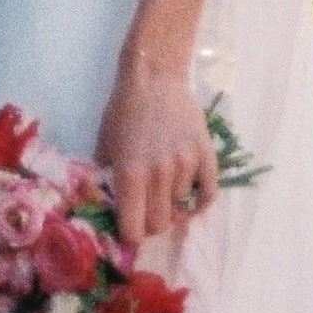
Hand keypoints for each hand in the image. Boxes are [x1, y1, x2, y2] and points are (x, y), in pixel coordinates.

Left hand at [97, 59, 216, 256]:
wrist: (154, 77)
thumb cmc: (123, 110)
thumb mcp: (103, 144)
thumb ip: (104, 179)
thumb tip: (106, 208)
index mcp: (130, 173)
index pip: (134, 229)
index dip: (129, 235)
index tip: (128, 231)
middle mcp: (160, 174)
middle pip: (160, 225)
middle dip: (150, 224)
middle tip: (146, 211)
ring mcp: (186, 165)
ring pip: (181, 208)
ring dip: (171, 205)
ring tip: (163, 187)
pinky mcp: (206, 155)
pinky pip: (208, 194)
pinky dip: (199, 202)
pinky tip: (188, 197)